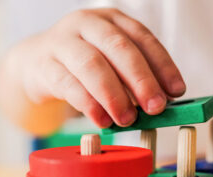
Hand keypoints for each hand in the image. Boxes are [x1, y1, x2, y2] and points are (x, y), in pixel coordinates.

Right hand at [11, 8, 185, 128]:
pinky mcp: (44, 65)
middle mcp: (87, 24)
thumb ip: (134, 79)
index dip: (162, 65)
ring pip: (92, 64)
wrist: (35, 64)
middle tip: (156, 107)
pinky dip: (89, 105)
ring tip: (128, 119)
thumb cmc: (83, 66)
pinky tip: (102, 120)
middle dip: (141, 80)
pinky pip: (68, 84)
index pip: (142, 37)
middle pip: (118, 47)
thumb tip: (162, 104)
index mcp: (111, 20)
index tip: (177, 91)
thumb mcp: (111, 64)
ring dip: (114, 95)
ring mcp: (62, 42)